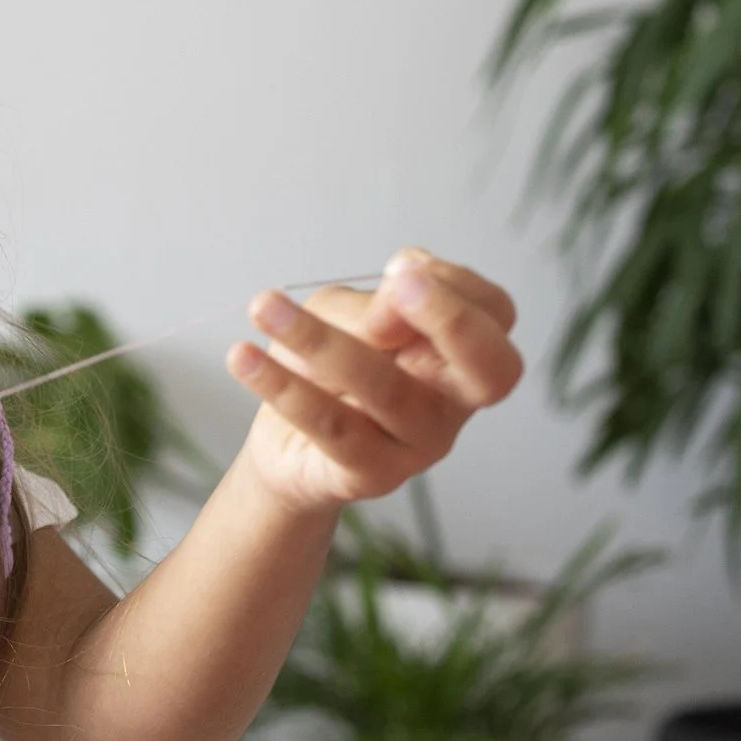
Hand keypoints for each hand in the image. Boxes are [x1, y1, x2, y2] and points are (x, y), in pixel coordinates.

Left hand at [224, 248, 522, 516]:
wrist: (286, 444)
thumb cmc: (327, 367)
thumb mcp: (346, 317)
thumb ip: (374, 309)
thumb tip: (392, 308)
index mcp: (460, 357)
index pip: (496, 314)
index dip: (456, 284)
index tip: (400, 266)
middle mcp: (453, 405)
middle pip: (491, 370)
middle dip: (451, 319)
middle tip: (397, 283)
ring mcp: (418, 445)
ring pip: (387, 389)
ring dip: (322, 340)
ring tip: (264, 306)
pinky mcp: (370, 475)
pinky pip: (330, 427)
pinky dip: (282, 387)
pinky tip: (243, 357)